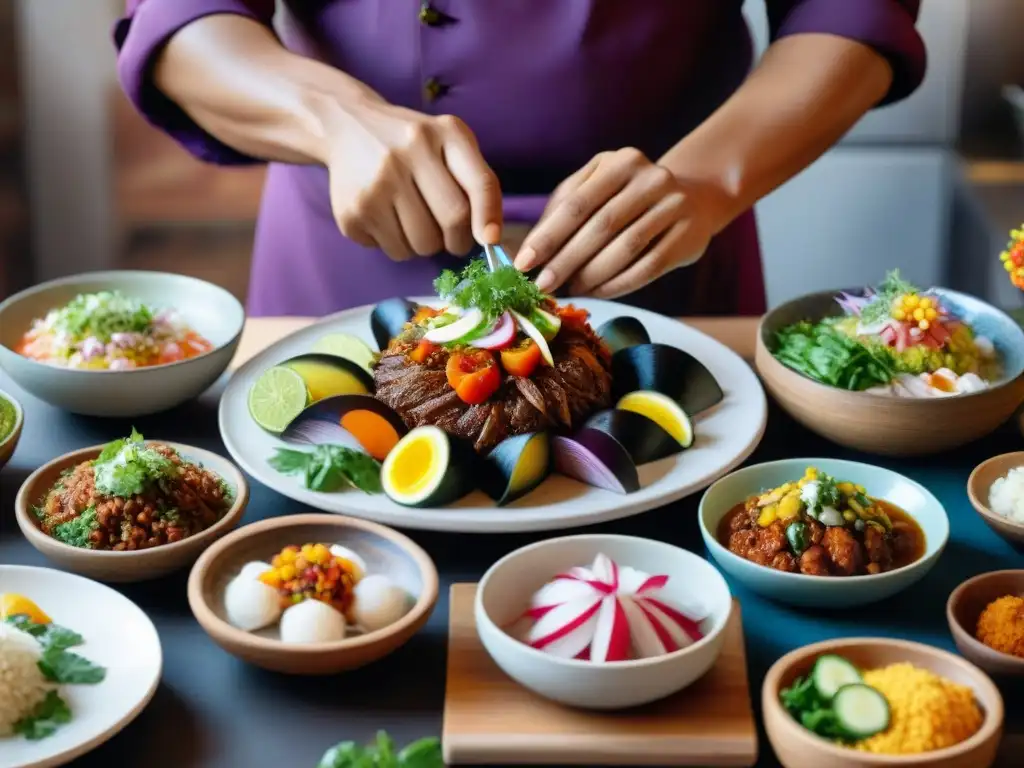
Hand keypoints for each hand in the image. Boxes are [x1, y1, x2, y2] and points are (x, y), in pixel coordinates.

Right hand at [325, 99, 501, 260]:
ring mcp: (378, 182)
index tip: (490, 240)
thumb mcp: (448, 142)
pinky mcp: (354, 210)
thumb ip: (476, 180)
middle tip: (450, 238)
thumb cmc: (412, 143)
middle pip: (452, 220)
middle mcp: (410, 152)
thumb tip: (490, 237)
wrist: (348, 124)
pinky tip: (388, 219)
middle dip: (458, 240)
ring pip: (422, 244)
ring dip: (426, 245)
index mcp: (444, 132)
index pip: (479, 183)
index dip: (489, 217)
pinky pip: (394, 250)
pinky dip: (398, 245)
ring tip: (414, 221)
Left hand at [514, 148, 721, 297]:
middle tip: (542, 285)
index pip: (577, 202)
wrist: (694, 198)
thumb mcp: (598, 187)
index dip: (548, 235)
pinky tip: (598, 292)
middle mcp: (650, 178)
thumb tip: (532, 249)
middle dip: (566, 260)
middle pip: (600, 226)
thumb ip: (565, 208)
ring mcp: (674, 205)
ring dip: (592, 275)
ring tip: (570, 290)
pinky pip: (648, 266)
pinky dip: (618, 284)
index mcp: (619, 162)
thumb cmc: (629, 196)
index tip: (524, 262)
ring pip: (626, 248)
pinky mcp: (689, 235)